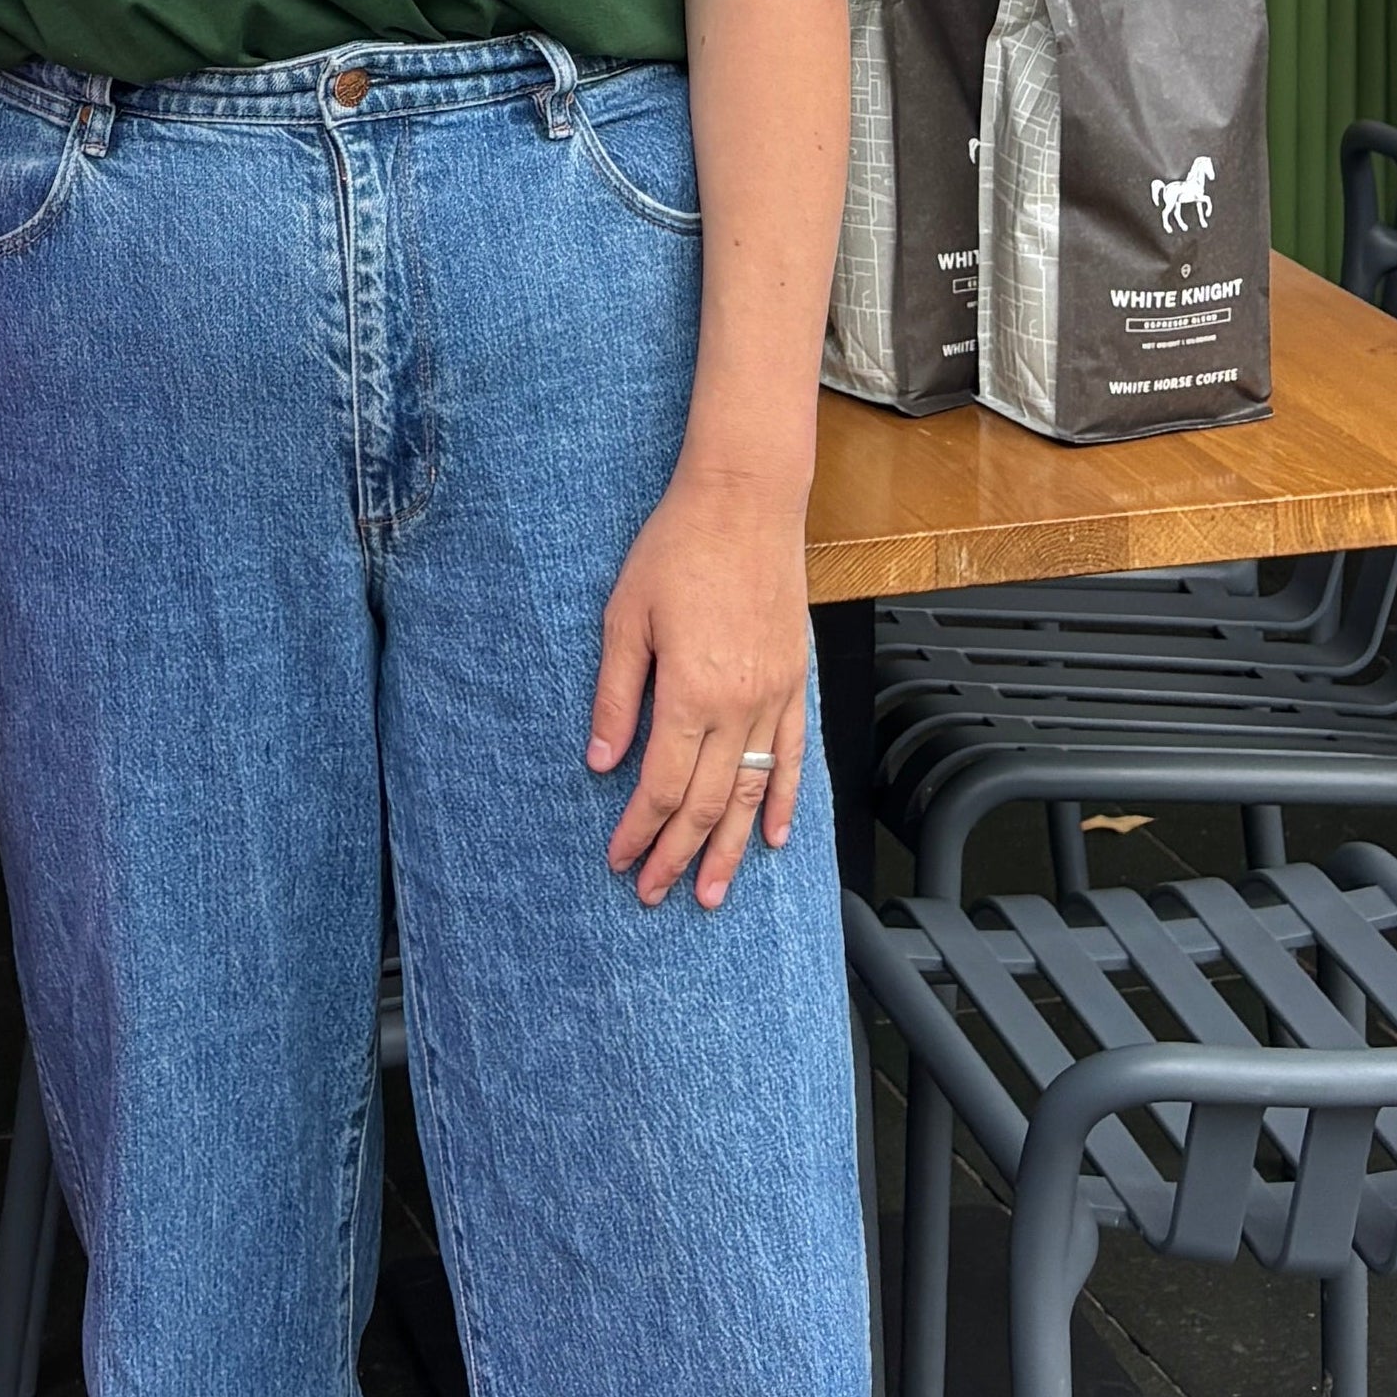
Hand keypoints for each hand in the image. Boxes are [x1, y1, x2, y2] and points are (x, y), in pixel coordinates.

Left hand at [587, 465, 810, 908]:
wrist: (744, 503)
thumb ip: (615, 696)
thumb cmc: (677, 548)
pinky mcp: (795, 681)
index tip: (618, 859)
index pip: (662, 785)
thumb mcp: (624, 617)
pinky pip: (792, 756)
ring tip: (711, 892)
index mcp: (691, 692)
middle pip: (708, 802)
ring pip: (753, 792)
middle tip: (655, 893)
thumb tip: (601, 762)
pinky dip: (785, 801)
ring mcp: (774, 696)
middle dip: (678, 854)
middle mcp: (739, 705)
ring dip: (731, 848)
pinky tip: (776, 837)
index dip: (639, 829)